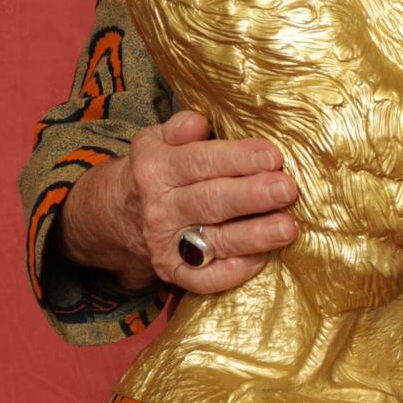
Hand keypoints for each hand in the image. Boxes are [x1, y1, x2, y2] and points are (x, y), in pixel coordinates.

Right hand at [59, 110, 299, 295]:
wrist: (116, 217)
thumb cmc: (154, 172)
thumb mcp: (156, 141)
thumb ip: (180, 128)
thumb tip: (199, 123)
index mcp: (157, 169)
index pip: (201, 161)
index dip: (239, 159)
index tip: (273, 157)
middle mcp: (160, 209)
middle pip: (211, 202)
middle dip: (252, 197)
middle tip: (286, 190)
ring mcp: (166, 244)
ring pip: (215, 241)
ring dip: (254, 236)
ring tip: (287, 228)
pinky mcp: (174, 272)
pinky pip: (205, 279)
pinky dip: (233, 273)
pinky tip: (262, 258)